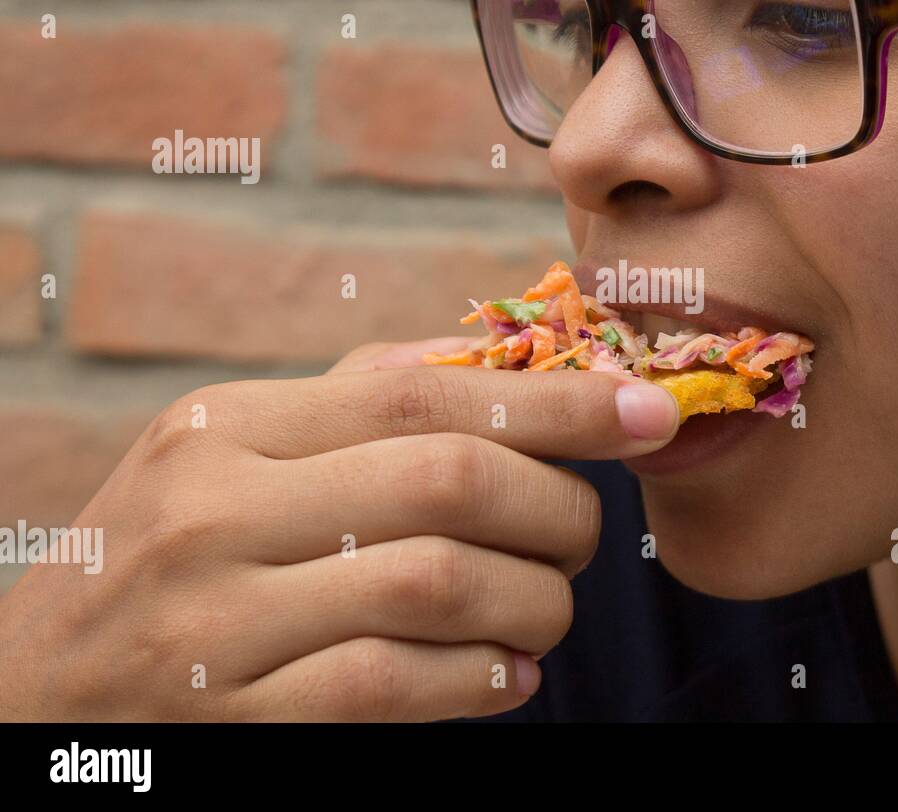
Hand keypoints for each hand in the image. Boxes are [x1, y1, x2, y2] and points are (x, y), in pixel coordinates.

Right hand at [0, 338, 678, 719]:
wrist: (29, 700)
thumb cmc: (166, 560)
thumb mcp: (230, 458)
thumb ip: (357, 405)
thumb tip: (509, 362)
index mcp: (227, 424)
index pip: (426, 391)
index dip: (559, 400)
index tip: (650, 412)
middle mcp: (215, 509)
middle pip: (450, 480)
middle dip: (558, 508)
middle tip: (584, 535)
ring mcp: (215, 621)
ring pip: (442, 584)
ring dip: (535, 602)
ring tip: (549, 614)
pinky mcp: (232, 720)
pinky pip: (396, 688)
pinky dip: (481, 682)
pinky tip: (509, 678)